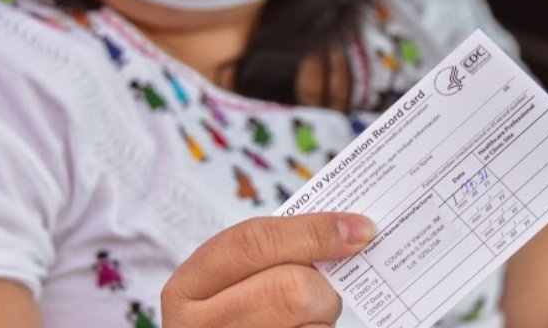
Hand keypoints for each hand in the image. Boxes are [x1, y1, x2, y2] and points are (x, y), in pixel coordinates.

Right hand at [162, 213, 375, 326]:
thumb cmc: (232, 312)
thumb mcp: (232, 277)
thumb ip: (275, 251)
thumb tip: (349, 232)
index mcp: (189, 286)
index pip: (254, 243)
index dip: (313, 231)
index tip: (358, 229)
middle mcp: (201, 327)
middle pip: (290, 288)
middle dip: (322, 286)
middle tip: (324, 291)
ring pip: (311, 326)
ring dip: (323, 319)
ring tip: (306, 320)